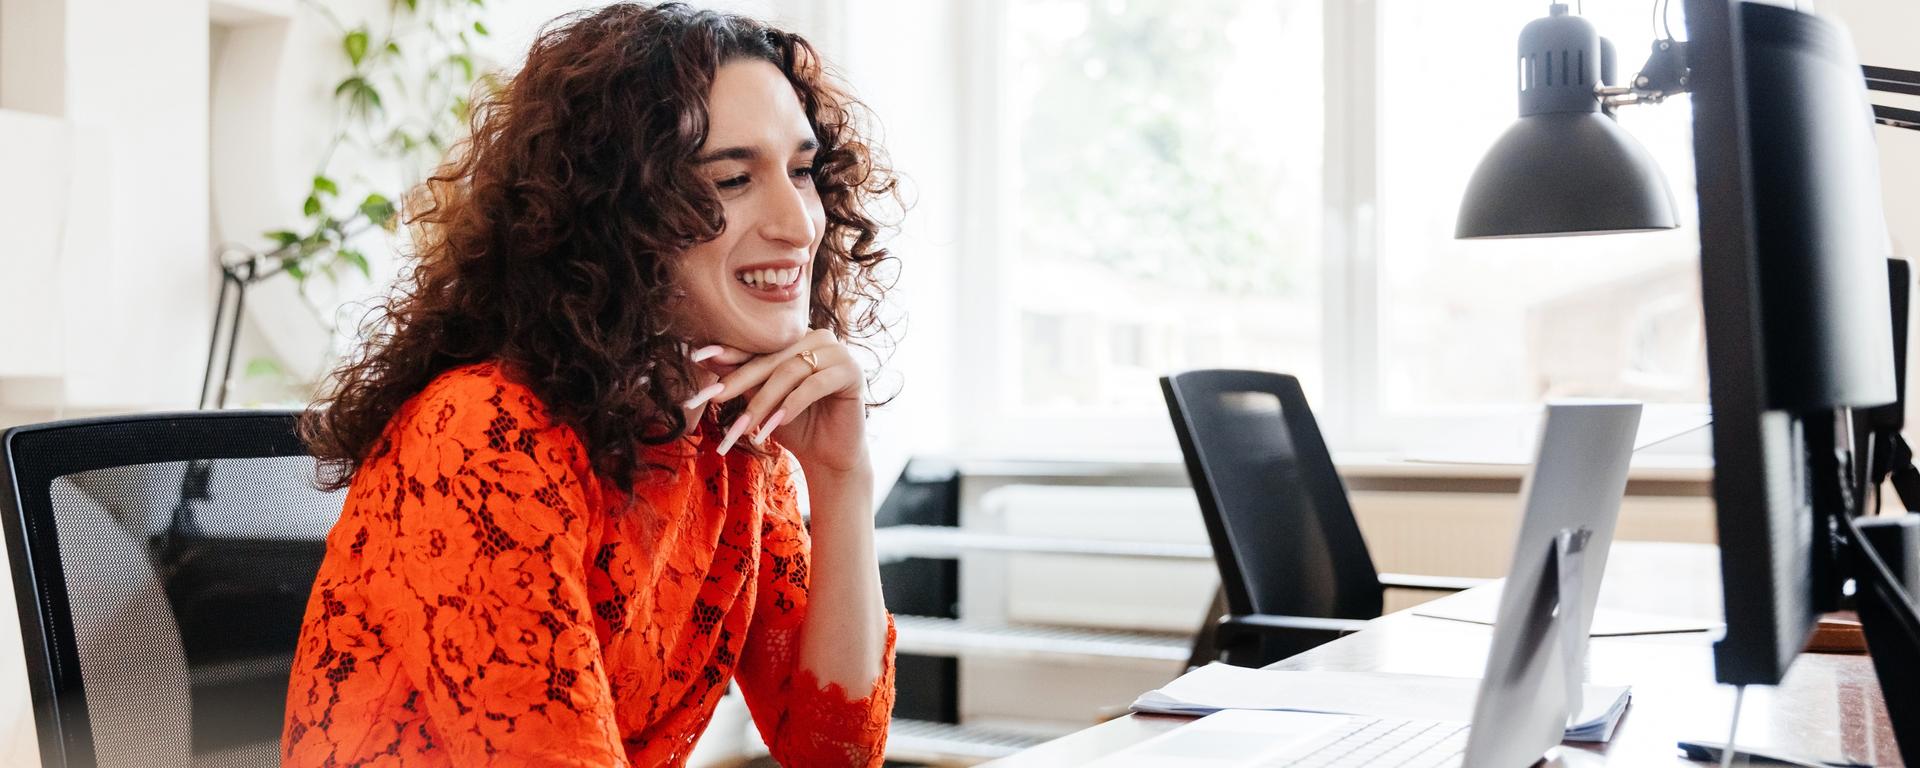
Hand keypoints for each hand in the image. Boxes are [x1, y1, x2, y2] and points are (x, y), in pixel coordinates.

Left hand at [683, 329, 869, 475]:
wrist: (828, 456)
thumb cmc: (794, 426)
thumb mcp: (762, 400)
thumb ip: (742, 377)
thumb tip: (707, 357)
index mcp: (797, 339)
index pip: (759, 344)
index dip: (728, 352)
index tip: (697, 359)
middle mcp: (819, 338)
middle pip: (772, 358)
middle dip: (740, 382)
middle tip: (715, 399)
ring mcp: (839, 352)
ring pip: (791, 371)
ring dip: (764, 401)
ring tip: (745, 427)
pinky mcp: (852, 372)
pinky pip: (815, 384)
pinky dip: (792, 404)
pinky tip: (776, 423)